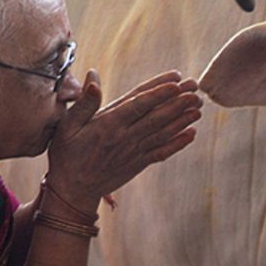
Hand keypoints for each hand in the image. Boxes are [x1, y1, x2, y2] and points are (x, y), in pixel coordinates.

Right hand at [45, 70, 200, 213]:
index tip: (176, 80)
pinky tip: (192, 133)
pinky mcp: (139, 164)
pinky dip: (178, 144)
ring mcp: (134, 152)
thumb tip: (93, 75)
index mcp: (108, 124)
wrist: (72, 191)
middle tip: (196, 89)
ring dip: (182, 119)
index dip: (158, 92)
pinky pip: (161, 152)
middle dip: (178, 101)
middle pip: (156, 116)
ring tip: (198, 106)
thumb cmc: (67, 153)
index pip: (138, 104)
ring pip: (163, 132)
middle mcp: (125, 137)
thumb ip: (84, 101)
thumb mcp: (67, 125)